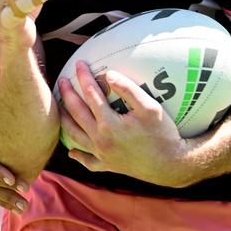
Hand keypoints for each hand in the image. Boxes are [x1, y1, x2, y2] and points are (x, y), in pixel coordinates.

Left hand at [58, 62, 189, 186]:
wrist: (170, 165)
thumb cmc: (162, 134)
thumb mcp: (150, 107)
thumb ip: (128, 89)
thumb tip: (108, 74)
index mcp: (109, 124)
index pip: (91, 95)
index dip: (83, 77)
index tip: (79, 64)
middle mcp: (100, 139)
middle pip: (76, 113)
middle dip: (67, 94)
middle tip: (62, 80)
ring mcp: (102, 154)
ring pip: (75, 136)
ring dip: (64, 120)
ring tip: (59, 108)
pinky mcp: (108, 166)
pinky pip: (88, 162)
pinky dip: (78, 156)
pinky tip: (72, 152)